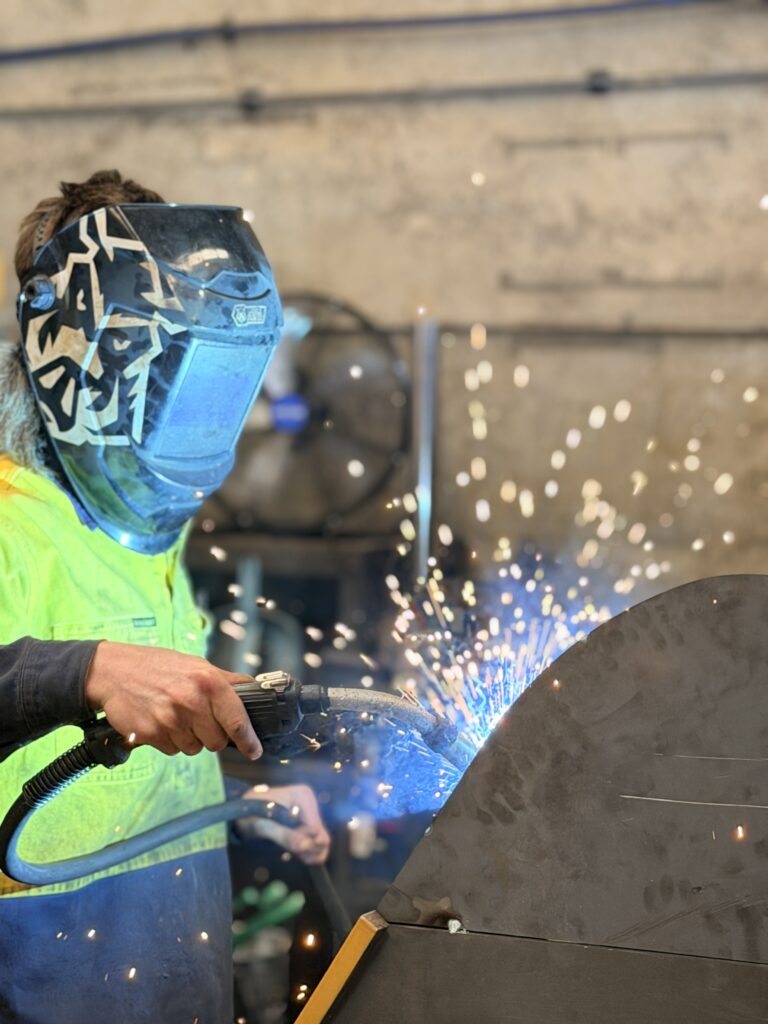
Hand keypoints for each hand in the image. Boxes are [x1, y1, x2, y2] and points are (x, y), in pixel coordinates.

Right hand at [84, 641, 262, 759]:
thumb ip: (226, 681)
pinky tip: (161, 721)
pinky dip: (170, 741)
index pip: (238, 720)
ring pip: (194, 748)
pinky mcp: (151, 734)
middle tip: (199, 719)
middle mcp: (191, 701)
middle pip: (217, 742)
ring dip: (189, 738)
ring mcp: (170, 720)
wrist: (114, 671)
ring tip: (176, 716)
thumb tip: (254, 690)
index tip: (253, 750)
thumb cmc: (158, 666)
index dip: (248, 740)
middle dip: (212, 736)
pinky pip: (172, 750)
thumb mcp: (197, 665)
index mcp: (209, 681)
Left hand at [237, 784, 330, 864]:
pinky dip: (306, 851)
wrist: (242, 811)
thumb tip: (306, 847)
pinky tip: (291, 851)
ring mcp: (310, 813)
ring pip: (320, 842)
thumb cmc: (251, 814)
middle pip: (321, 837)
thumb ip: (285, 836)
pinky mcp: (308, 822)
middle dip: (306, 850)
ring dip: (306, 852)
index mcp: (304, 797)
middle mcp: (311, 803)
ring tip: (288, 852)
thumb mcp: (265, 826)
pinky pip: (315, 842)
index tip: (284, 844)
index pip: (315, 830)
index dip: (302, 842)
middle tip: (287, 852)